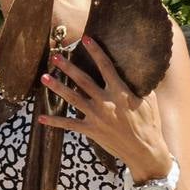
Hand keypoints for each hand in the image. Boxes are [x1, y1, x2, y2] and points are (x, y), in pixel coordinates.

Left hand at [40, 37, 171, 179]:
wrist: (145, 150)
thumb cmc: (149, 123)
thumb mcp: (149, 100)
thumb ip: (139, 84)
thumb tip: (139, 67)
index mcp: (121, 92)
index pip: (106, 67)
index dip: (96, 51)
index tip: (85, 39)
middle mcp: (106, 102)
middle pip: (83, 81)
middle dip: (68, 67)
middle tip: (55, 56)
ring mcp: (96, 116)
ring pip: (72, 98)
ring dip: (57, 87)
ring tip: (44, 77)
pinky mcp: (91, 130)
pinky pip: (69, 124)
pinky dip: (54, 121)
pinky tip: (40, 118)